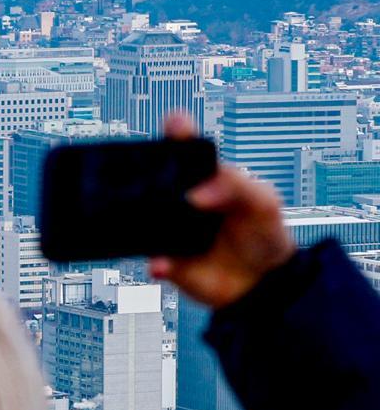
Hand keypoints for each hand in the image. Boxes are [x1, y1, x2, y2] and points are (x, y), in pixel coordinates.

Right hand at [148, 111, 295, 308]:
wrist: (263, 283)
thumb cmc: (264, 234)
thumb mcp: (263, 201)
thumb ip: (236, 186)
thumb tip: (197, 192)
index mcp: (205, 179)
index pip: (186, 149)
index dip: (177, 134)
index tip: (175, 126)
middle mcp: (182, 200)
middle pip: (155, 180)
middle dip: (149, 178)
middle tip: (157, 184)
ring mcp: (171, 229)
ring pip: (145, 220)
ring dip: (145, 222)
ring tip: (159, 228)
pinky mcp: (167, 258)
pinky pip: (152, 258)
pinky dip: (155, 261)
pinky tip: (162, 262)